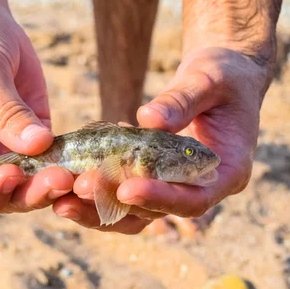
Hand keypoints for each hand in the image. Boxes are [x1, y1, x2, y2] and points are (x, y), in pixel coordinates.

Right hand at [0, 5, 73, 222]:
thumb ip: (6, 112)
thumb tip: (37, 146)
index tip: (10, 174)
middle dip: (24, 195)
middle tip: (56, 179)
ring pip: (23, 190)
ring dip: (46, 189)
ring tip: (71, 176)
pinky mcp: (29, 142)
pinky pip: (46, 166)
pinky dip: (63, 170)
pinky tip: (82, 166)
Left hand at [53, 48, 269, 232]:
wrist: (222, 77)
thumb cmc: (225, 75)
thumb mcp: (208, 80)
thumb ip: (182, 100)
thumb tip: (147, 118)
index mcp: (227, 173)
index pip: (193, 200)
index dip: (160, 198)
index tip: (126, 188)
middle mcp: (201, 189)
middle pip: (157, 213)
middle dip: (116, 203)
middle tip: (80, 188)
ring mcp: (176, 187)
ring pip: (135, 212)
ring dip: (98, 207)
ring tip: (61, 199)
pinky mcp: (155, 178)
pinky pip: (125, 193)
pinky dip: (99, 189)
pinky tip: (71, 177)